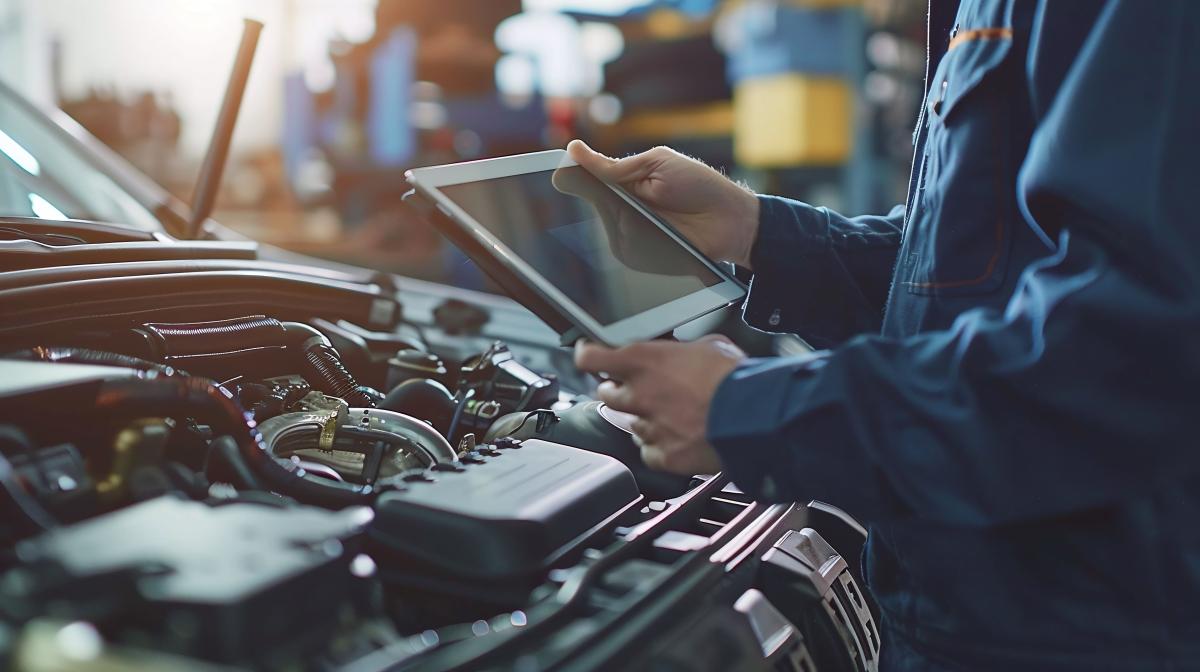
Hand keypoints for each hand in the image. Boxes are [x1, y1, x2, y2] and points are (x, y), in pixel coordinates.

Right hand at [566, 140, 760, 269]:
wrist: (731, 221)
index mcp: (627, 180)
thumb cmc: (699, 186)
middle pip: (591, 203)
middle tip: (612, 192)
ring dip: (613, 218)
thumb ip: (614, 166)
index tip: (556, 175)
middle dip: (593, 196)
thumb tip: (573, 150)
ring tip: (641, 212)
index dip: (573, 176)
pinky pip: (619, 249)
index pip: (590, 177)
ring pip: (603, 226)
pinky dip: (625, 239)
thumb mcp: (656, 164)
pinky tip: (640, 232)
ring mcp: (629, 231)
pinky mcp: (637, 255)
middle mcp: (624, 207)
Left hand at [574, 335, 746, 474]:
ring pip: (631, 424)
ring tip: (672, 414)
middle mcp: (639, 395)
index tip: (589, 355)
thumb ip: (683, 350)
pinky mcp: (664, 455)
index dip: (588, 356)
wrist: (755, 416)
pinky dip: (658, 447)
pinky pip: (649, 452)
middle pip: (606, 394)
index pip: (591, 358)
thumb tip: (684, 351)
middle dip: (618, 390)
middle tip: (637, 388)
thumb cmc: (735, 379)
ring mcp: (649, 427)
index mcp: (644, 362)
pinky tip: (676, 438)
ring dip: (644, 418)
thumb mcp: (709, 345)